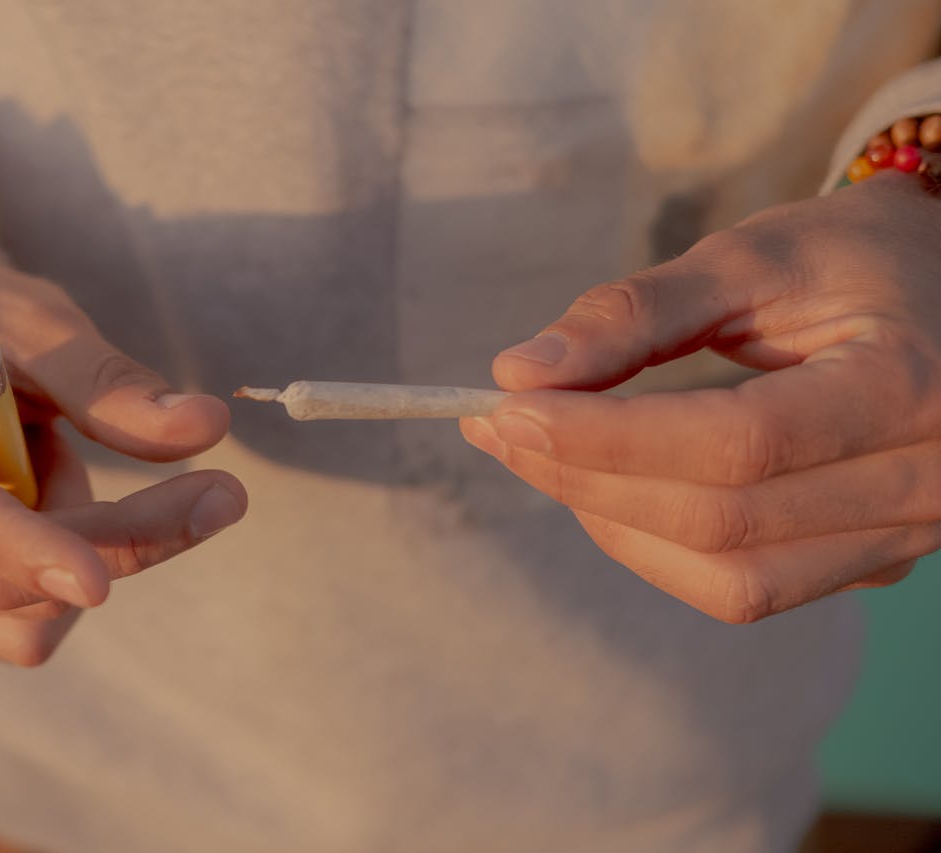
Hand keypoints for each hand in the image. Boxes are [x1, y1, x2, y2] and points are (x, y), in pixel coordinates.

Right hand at [0, 238, 246, 664]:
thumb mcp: (41, 322)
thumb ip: (111, 381)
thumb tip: (205, 426)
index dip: (17, 546)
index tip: (97, 582)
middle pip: (3, 575)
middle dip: (120, 537)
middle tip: (221, 492)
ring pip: (28, 612)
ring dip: (88, 541)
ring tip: (53, 457)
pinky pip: (26, 633)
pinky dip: (66, 581)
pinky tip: (46, 510)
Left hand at [462, 171, 940, 622]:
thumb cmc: (856, 258)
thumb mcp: (755, 255)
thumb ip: (635, 311)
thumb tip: (517, 372)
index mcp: (905, 386)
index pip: (736, 444)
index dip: (606, 437)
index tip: (506, 407)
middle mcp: (925, 481)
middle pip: (721, 521)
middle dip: (585, 479)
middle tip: (499, 430)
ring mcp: (906, 535)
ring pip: (730, 579)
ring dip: (613, 526)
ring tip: (542, 459)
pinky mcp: (874, 560)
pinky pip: (748, 587)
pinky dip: (659, 549)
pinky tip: (606, 493)